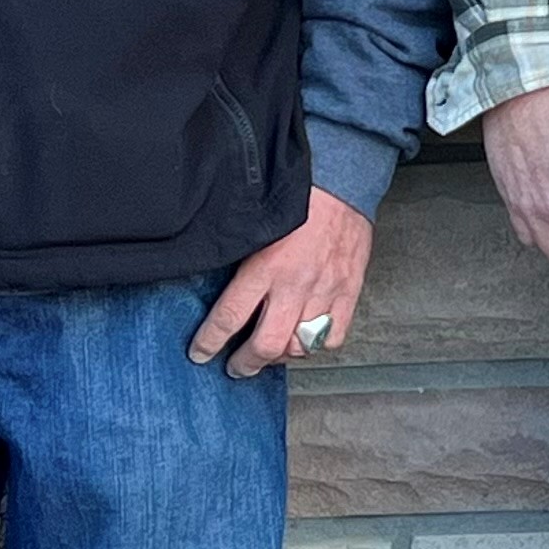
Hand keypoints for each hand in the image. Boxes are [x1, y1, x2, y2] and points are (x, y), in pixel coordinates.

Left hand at [190, 187, 373, 377]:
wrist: (342, 181)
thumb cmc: (297, 200)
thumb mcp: (257, 226)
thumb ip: (241, 261)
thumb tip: (218, 290)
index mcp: (266, 264)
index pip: (230, 317)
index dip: (210, 342)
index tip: (200, 353)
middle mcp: (295, 283)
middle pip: (266, 345)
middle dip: (245, 363)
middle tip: (236, 366)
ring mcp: (325, 290)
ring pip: (299, 347)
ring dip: (280, 355)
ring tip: (270, 351)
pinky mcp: (348, 291)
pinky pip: (332, 338)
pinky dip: (317, 345)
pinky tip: (305, 337)